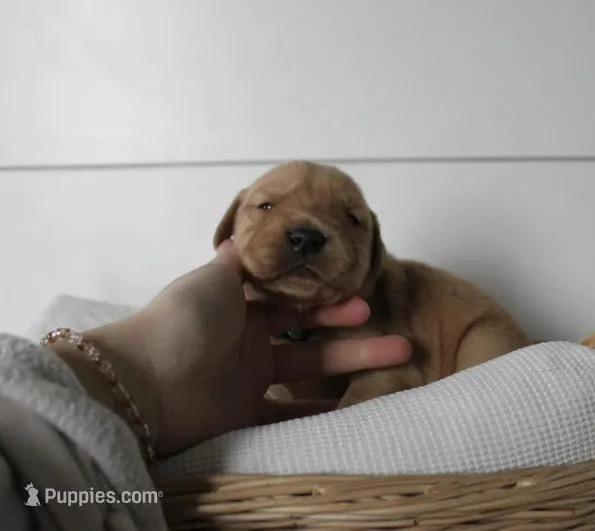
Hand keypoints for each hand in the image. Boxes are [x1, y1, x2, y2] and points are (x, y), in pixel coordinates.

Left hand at [51, 240, 410, 457]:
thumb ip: (239, 260)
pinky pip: (291, 411)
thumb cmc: (185, 320)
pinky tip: (357, 402)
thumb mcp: (214, 276)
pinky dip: (321, 409)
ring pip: (308, 364)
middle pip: (304, 327)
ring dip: (349, 361)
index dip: (321, 291)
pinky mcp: (247, 411)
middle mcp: (245, 336)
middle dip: (343, 322)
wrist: (146, 381)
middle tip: (376, 317)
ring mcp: (247, 375)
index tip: (354, 288)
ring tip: (397, 353)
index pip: (288, 293)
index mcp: (236, 302)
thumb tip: (246, 234)